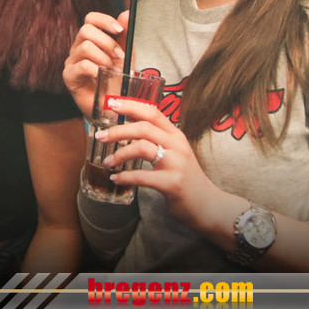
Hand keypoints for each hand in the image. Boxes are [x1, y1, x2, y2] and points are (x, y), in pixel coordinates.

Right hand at [62, 11, 128, 118]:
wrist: (112, 106)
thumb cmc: (116, 80)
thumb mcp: (124, 55)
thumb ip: (124, 35)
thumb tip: (127, 13)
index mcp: (90, 40)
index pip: (90, 19)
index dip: (105, 20)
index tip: (119, 30)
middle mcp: (78, 48)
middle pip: (86, 30)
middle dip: (107, 42)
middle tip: (119, 57)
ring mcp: (72, 61)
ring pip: (85, 47)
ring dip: (104, 58)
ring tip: (113, 71)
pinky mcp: (69, 76)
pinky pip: (82, 65)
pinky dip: (97, 70)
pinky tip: (103, 78)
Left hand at [97, 98, 226, 234]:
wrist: (209, 205)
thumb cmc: (185, 178)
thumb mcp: (174, 153)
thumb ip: (156, 140)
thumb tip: (126, 129)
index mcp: (176, 135)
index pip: (152, 113)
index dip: (131, 105)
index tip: (112, 103)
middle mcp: (177, 145)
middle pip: (143, 127)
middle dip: (118, 130)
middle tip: (100, 136)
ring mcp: (176, 163)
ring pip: (142, 147)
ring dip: (119, 154)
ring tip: (107, 162)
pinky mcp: (172, 183)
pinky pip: (142, 176)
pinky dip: (125, 177)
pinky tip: (115, 178)